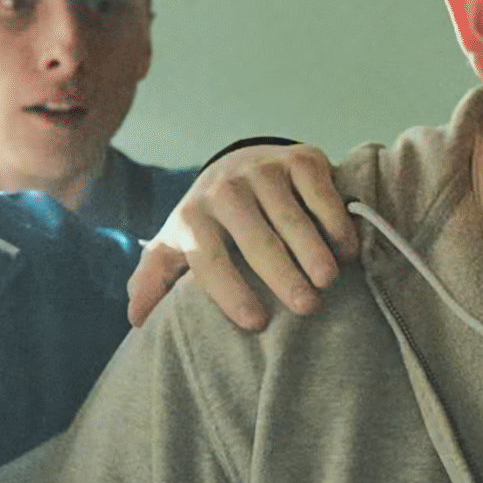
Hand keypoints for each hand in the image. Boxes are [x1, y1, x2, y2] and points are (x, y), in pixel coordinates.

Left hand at [127, 142, 354, 329]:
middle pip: (255, 239)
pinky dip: (336, 222)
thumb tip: (135, 319)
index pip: (208, 258)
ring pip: (291, 217)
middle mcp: (225, 189)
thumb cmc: (210, 224)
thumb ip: (153, 279)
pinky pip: (321, 193)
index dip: (229, 291)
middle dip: (281, 274)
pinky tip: (346, 251)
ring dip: (313, 250)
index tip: (256, 323)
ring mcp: (264, 170)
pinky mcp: (300, 159)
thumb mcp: (175, 246)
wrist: (239, 166)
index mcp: (192, 215)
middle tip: (306, 308)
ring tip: (329, 281)